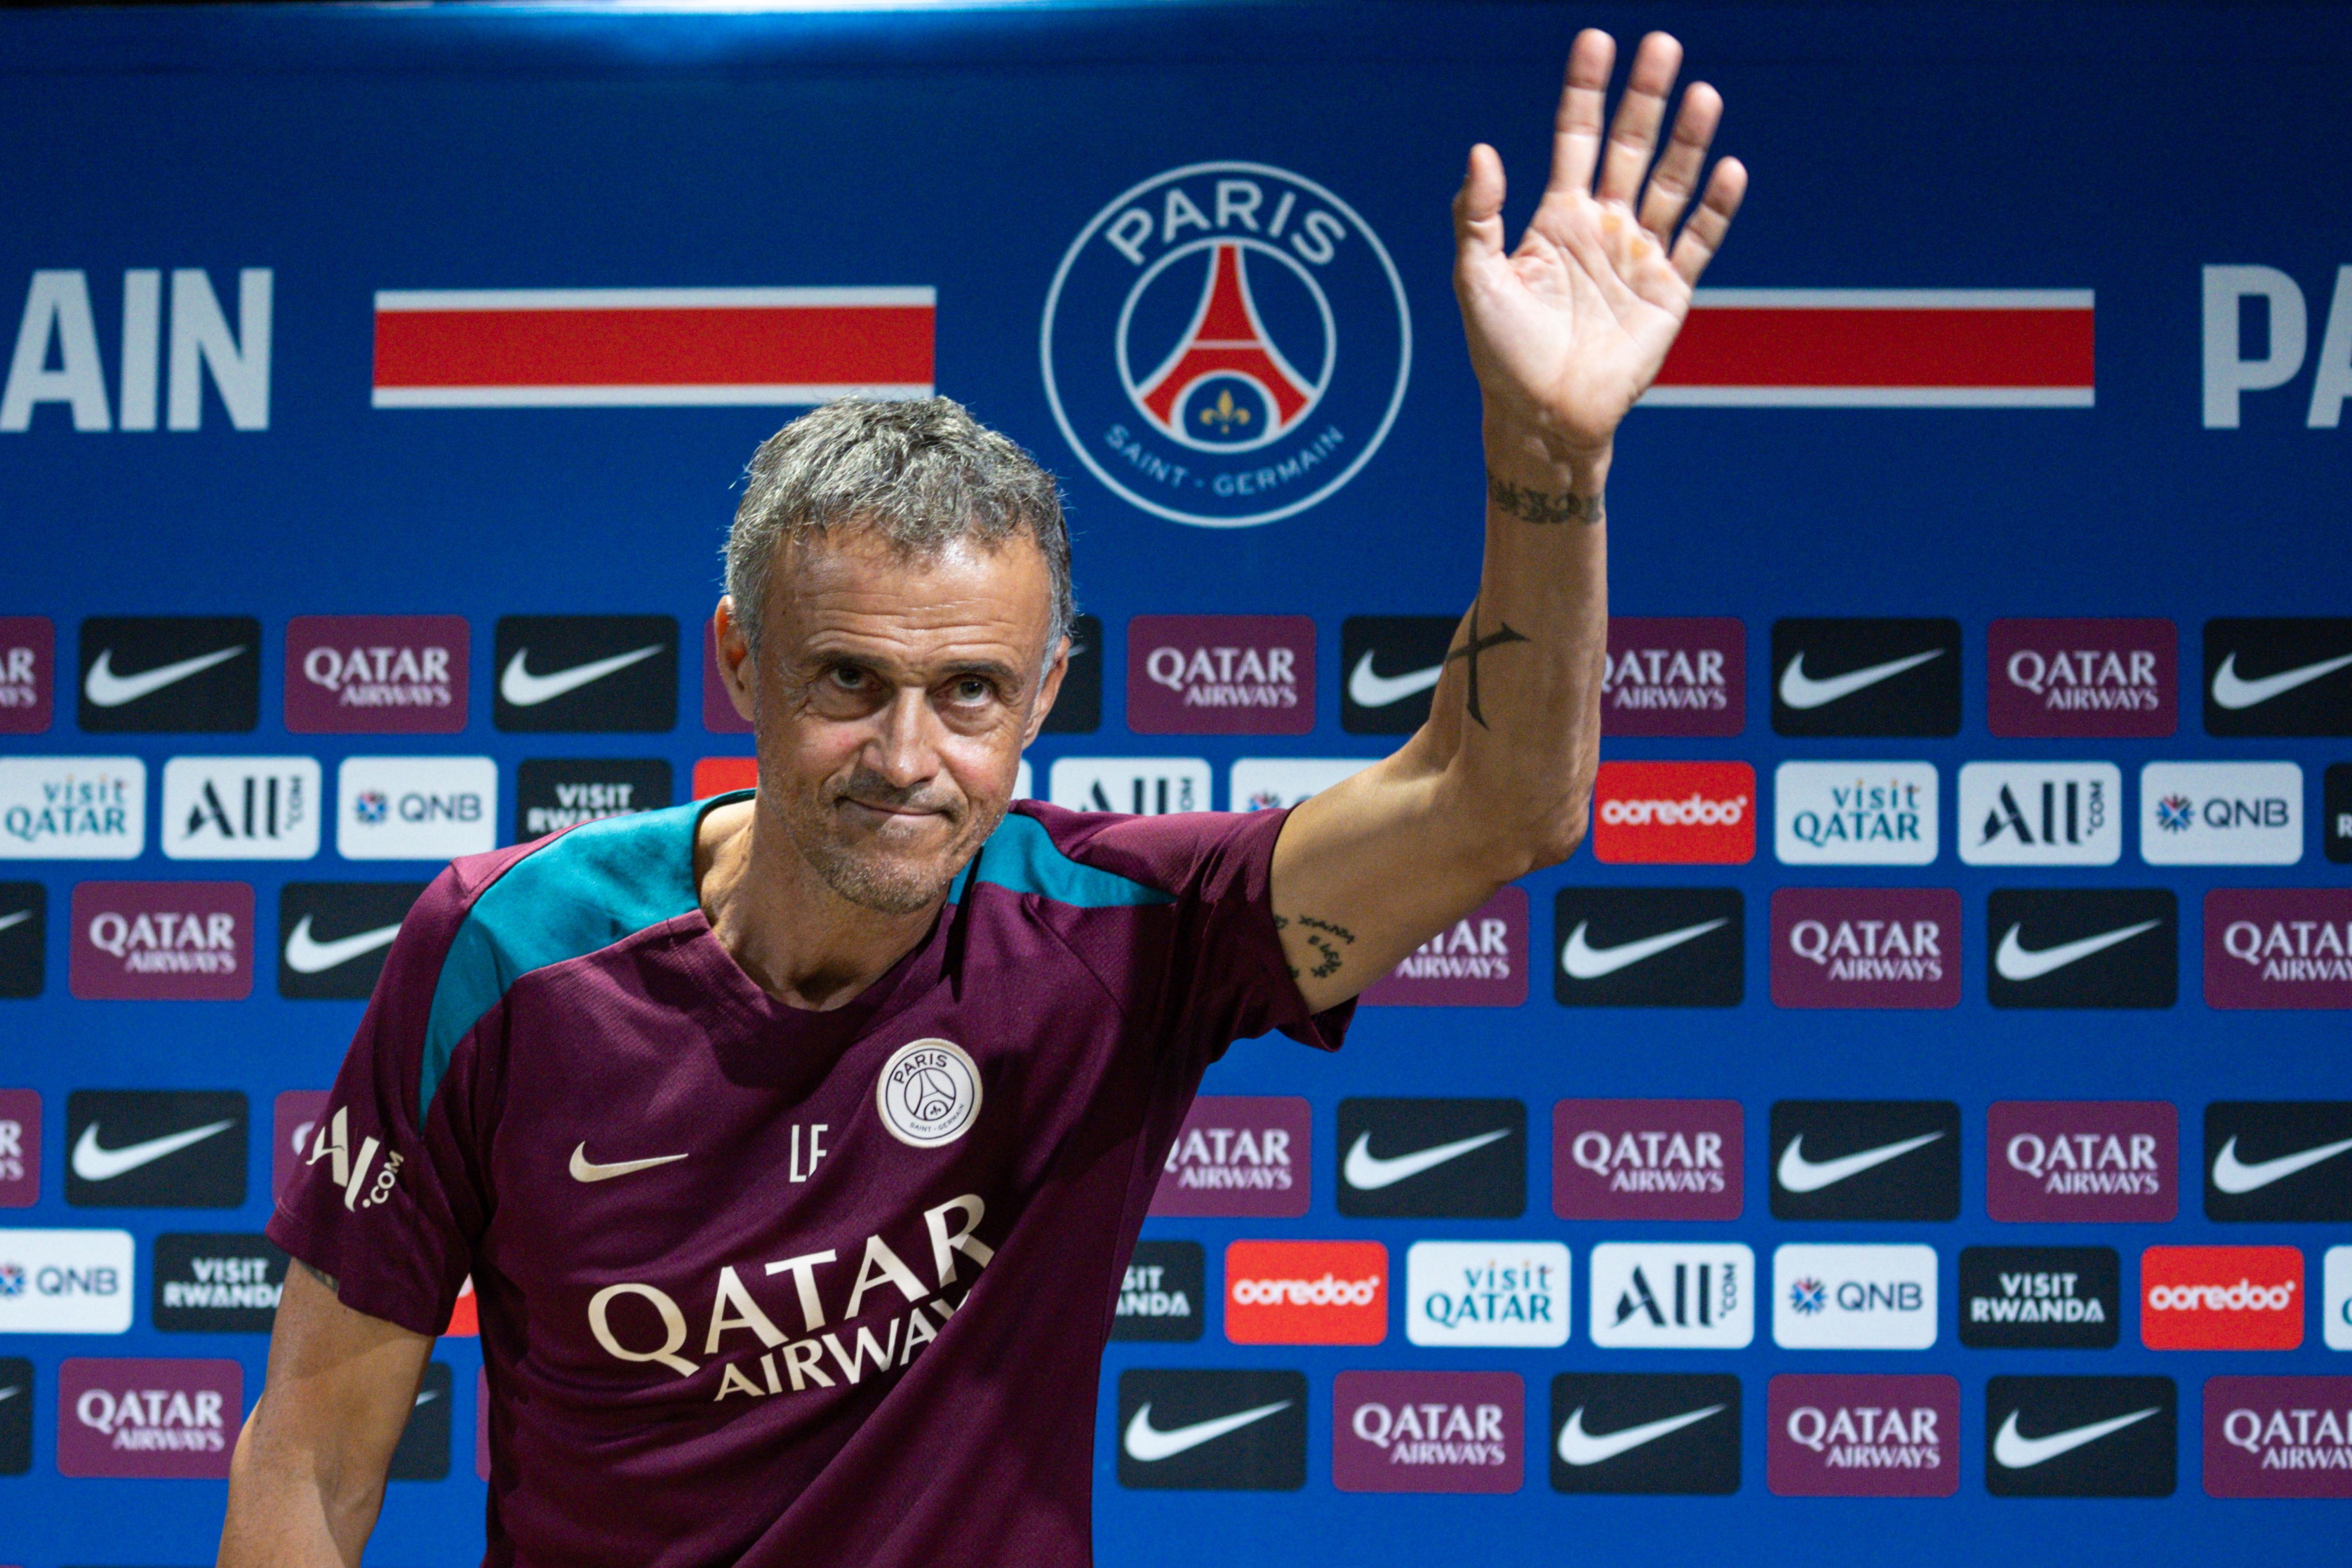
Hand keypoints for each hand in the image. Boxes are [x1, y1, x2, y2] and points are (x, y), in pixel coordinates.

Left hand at [1454, 29, 1745, 459]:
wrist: (1542, 416)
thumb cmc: (1502, 354)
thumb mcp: (1475, 281)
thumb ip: (1477, 217)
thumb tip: (1481, 150)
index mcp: (1557, 217)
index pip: (1575, 137)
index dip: (1585, 90)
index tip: (1596, 40)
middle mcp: (1603, 226)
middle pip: (1629, 146)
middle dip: (1645, 97)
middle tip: (1661, 44)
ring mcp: (1639, 256)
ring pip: (1670, 184)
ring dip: (1688, 140)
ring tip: (1703, 93)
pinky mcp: (1668, 292)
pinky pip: (1698, 241)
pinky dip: (1716, 208)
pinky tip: (1729, 169)